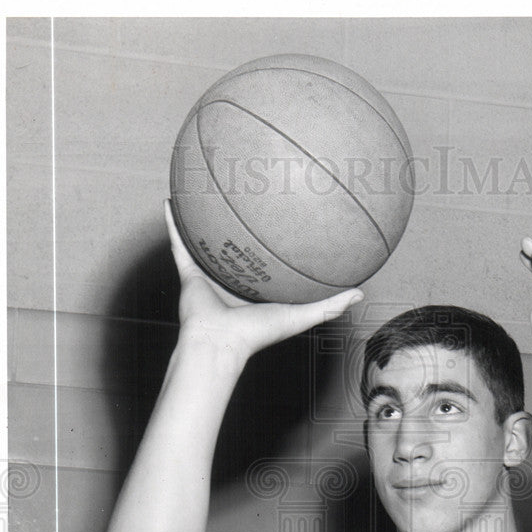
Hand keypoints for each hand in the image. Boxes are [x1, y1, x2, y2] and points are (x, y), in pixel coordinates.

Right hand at [165, 200, 363, 365]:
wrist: (220, 343)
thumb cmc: (257, 334)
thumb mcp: (299, 317)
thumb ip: (329, 306)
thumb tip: (360, 292)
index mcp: (258, 289)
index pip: (270, 261)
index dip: (279, 241)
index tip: (291, 216)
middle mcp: (234, 280)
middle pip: (240, 245)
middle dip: (244, 222)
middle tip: (252, 190)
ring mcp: (210, 276)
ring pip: (207, 240)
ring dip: (206, 218)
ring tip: (207, 187)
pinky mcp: (190, 274)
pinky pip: (180, 243)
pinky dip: (173, 224)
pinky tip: (171, 200)